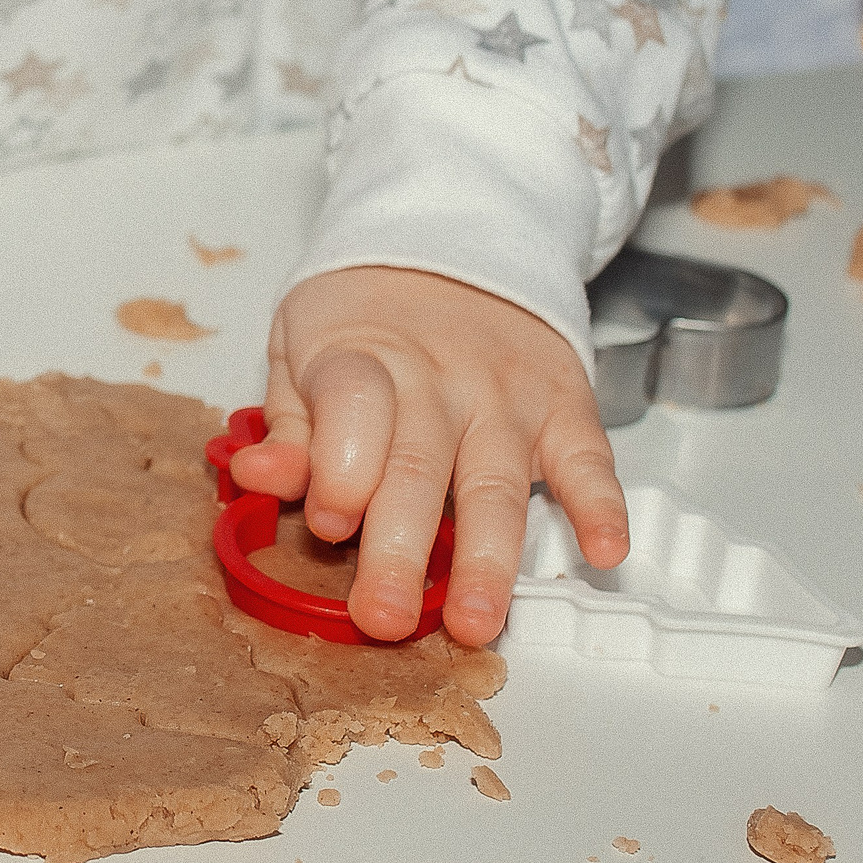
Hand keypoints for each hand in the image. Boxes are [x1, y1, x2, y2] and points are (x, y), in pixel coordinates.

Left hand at [227, 266, 627, 646]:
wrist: (453, 239)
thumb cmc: (364, 313)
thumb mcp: (299, 344)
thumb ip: (287, 423)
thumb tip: (259, 478)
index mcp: (361, 357)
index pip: (355, 410)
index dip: (342, 470)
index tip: (331, 524)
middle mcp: (437, 380)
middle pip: (418, 470)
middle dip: (400, 551)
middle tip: (385, 618)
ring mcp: (505, 398)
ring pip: (496, 484)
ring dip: (488, 559)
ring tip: (474, 622)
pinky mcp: (563, 407)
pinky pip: (588, 458)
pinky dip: (601, 504)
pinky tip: (604, 551)